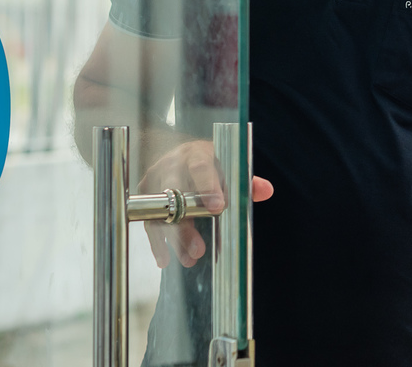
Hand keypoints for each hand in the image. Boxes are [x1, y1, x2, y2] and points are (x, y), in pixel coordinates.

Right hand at [139, 139, 273, 267]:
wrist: (179, 155)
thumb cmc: (209, 164)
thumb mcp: (227, 167)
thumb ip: (246, 181)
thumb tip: (266, 190)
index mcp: (196, 154)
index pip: (201, 168)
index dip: (208, 187)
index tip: (218, 208)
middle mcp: (171, 165)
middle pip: (176, 196)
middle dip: (186, 225)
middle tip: (199, 249)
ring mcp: (154, 181)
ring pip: (161, 212)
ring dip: (174, 238)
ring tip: (189, 259)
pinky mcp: (145, 196)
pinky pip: (149, 221)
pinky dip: (157, 241)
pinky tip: (165, 258)